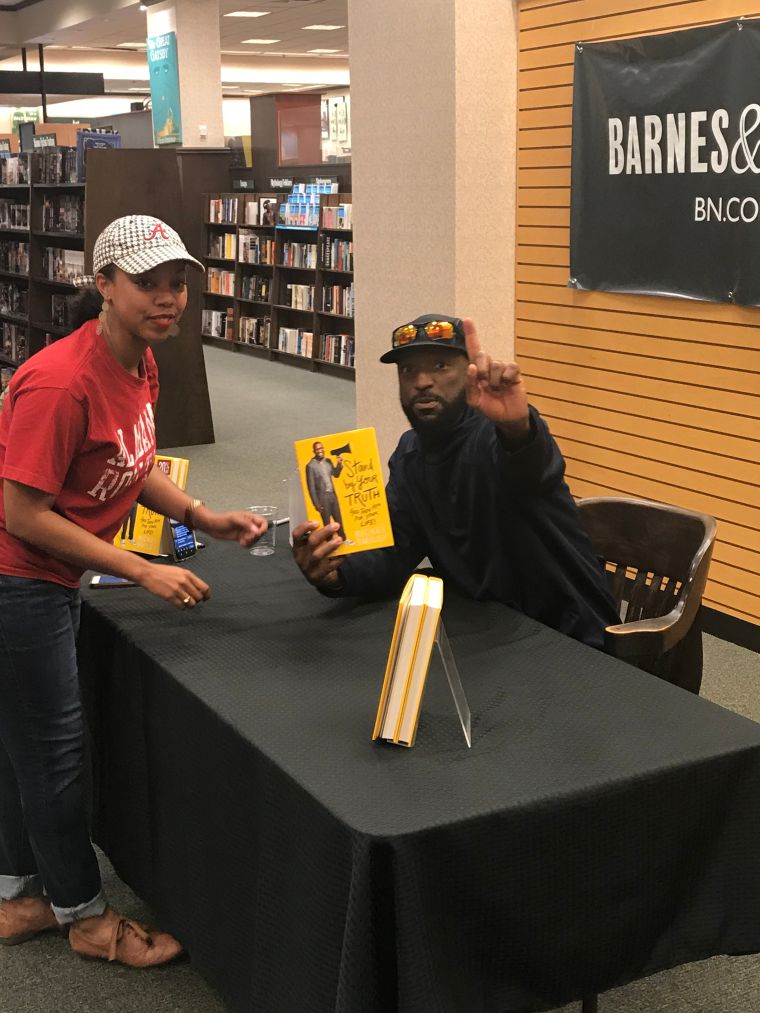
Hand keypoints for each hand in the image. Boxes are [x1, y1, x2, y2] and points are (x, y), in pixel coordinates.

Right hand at [138, 562, 209, 609]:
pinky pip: (181, 606)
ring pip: (191, 603)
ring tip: (185, 603)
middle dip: (197, 600)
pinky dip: (182, 607)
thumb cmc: (162, 572)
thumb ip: (188, 579)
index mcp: (188, 574)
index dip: (206, 595)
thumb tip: (197, 588)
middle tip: (193, 601)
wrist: (148, 573)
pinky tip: (178, 604)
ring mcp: (177, 589)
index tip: (206, 598)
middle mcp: (185, 582)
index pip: (204, 587)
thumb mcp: (179, 571)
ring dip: (189, 605)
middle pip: (199, 597)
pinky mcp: (170, 596)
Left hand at [195, 507, 268, 547]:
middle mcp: (248, 525)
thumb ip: (246, 524)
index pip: (263, 522)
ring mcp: (244, 531)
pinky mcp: (240, 538)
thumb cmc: (221, 519)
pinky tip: (241, 543)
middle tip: (247, 537)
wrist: (211, 526)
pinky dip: (246, 545)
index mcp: (249, 517)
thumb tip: (256, 531)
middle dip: (255, 537)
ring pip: (254, 539)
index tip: (257, 533)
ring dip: (250, 542)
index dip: (262, 528)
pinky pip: (248, 543)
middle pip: (259, 532)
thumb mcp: (234, 519)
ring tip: (243, 541)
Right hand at [292, 521, 344, 587]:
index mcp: (297, 547)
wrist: (317, 578)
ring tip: (340, 539)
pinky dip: (339, 558)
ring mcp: (309, 567)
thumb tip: (331, 522)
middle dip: (324, 532)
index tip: (317, 522)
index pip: (296, 534)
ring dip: (330, 546)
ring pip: (318, 555)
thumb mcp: (310, 547)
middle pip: (311, 542)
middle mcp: (301, 557)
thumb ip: (316, 536)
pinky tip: (346, 553)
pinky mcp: (319, 575)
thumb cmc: (314, 557)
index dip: (305, 527)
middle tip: (336, 525)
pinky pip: (330, 565)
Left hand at [463, 318, 529, 432]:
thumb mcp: (474, 400)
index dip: (471, 335)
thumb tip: (471, 367)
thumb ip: (469, 384)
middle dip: (481, 371)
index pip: (473, 350)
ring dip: (495, 381)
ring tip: (498, 390)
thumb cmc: (489, 407)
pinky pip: (509, 368)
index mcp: (477, 371)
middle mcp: (489, 366)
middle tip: (485, 384)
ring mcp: (502, 368)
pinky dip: (507, 379)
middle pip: (481, 355)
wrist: (507, 418)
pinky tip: (508, 386)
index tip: (467, 320)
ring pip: (495, 365)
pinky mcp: (514, 372)